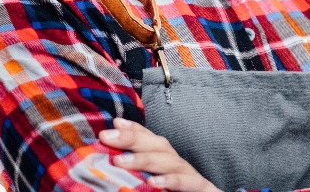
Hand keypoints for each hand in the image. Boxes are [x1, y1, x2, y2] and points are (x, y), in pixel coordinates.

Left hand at [98, 118, 221, 191]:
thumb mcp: (149, 183)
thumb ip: (133, 175)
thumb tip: (112, 160)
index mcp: (166, 161)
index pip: (150, 139)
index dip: (133, 129)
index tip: (114, 124)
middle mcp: (178, 165)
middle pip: (158, 145)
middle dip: (131, 138)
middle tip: (106, 137)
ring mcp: (191, 176)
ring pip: (170, 161)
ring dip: (145, 159)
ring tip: (121, 161)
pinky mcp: (203, 189)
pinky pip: (190, 183)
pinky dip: (172, 181)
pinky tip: (153, 182)